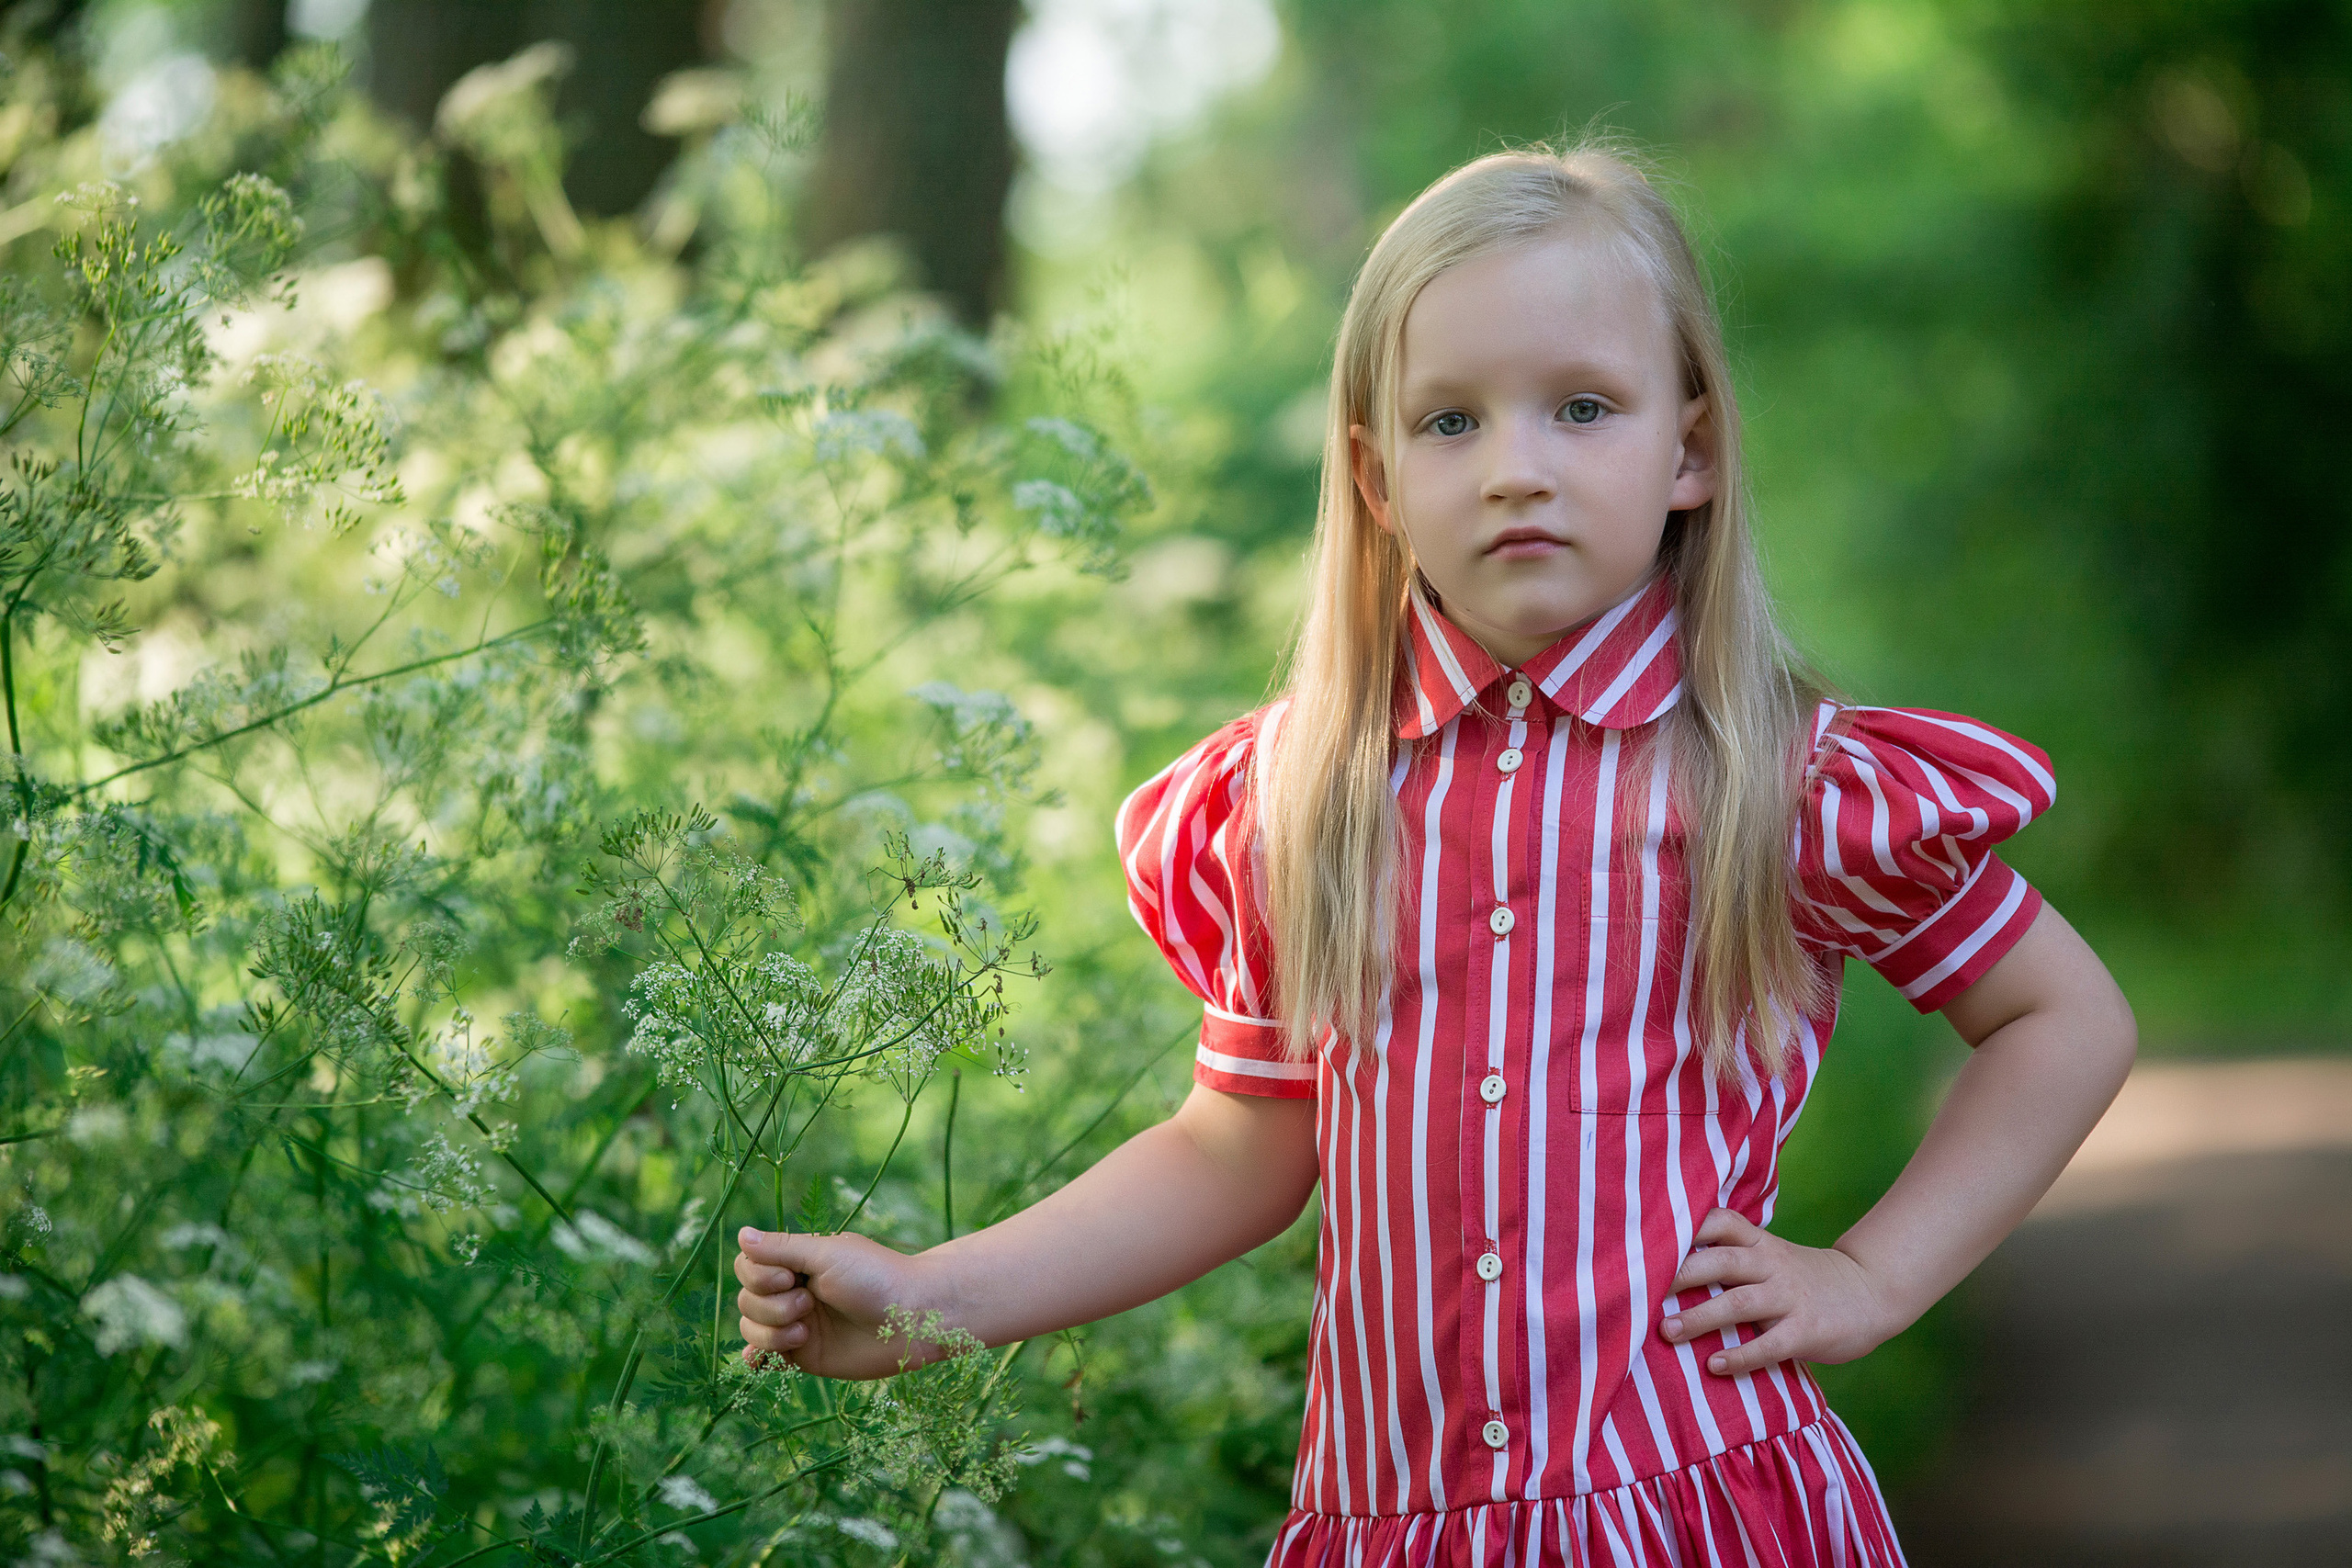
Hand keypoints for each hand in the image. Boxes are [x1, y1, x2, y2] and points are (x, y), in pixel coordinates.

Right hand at [734, 1226, 952, 1379]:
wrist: (913, 1319)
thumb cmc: (876, 1277)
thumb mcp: (828, 1255)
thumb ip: (782, 1248)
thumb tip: (740, 1233)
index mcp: (798, 1261)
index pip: (748, 1265)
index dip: (759, 1275)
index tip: (790, 1276)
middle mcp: (793, 1291)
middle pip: (746, 1299)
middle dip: (771, 1304)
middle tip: (809, 1303)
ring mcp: (797, 1323)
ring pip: (751, 1328)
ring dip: (771, 1330)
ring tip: (805, 1331)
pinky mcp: (804, 1355)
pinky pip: (765, 1357)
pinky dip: (757, 1356)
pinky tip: (760, 1359)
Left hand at [1658, 1208, 1904, 1376]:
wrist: (1871, 1292)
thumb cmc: (1802, 1278)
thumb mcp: (1770, 1257)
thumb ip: (1731, 1259)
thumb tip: (1664, 1273)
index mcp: (1759, 1243)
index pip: (1720, 1222)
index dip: (1685, 1226)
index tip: (1647, 1239)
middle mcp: (1771, 1264)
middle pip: (1720, 1261)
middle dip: (1679, 1275)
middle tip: (1640, 1291)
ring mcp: (1790, 1296)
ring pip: (1739, 1302)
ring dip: (1700, 1317)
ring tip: (1666, 1332)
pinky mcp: (1807, 1330)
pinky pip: (1769, 1344)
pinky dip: (1741, 1355)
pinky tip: (1714, 1365)